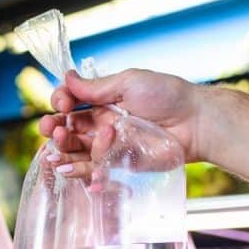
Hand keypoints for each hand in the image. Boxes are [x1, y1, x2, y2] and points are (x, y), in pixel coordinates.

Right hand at [39, 69, 207, 180]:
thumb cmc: (167, 96)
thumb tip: (67, 76)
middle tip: (53, 127)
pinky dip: (78, 171)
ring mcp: (109, 146)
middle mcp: (102, 124)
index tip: (62, 102)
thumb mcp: (129, 82)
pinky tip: (67, 169)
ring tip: (59, 145)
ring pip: (76, 151)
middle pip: (68, 129)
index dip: (61, 102)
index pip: (71, 103)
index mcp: (103, 102)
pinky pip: (93, 170)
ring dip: (62, 149)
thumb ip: (96, 86)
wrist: (195, 123)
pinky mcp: (118, 165)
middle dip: (54, 127)